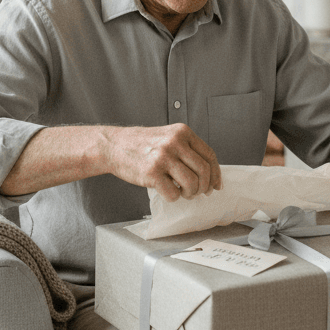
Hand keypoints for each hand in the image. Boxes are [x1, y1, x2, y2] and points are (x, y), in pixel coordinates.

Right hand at [101, 124, 220, 201]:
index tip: (216, 185)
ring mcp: (163, 157)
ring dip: (190, 193)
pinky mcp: (151, 173)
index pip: (209, 155)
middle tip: (198, 192)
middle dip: (204, 186)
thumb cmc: (140, 144)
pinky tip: (168, 191)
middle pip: (204, 170)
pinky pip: (173, 193)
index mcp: (182, 132)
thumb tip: (207, 173)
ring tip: (183, 193)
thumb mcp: (167, 136)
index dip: (216, 173)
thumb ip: (186, 148)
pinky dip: (173, 197)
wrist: (113, 145)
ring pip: (192, 183)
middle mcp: (174, 142)